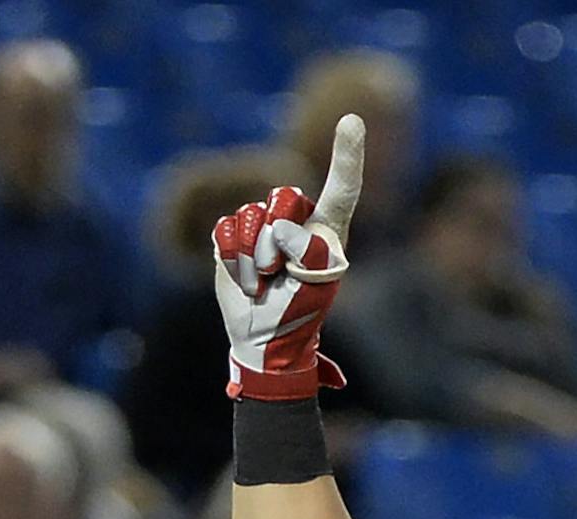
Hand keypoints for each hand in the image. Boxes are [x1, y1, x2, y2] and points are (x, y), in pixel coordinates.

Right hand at [213, 115, 363, 402]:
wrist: (264, 339)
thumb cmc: (299, 314)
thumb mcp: (316, 284)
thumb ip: (309, 251)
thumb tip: (281, 228)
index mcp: (326, 230)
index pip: (341, 189)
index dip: (346, 155)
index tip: (351, 121)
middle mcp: (296, 221)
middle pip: (283, 197)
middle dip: (276, 237)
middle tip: (280, 272)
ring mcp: (262, 226)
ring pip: (250, 215)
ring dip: (253, 257)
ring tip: (263, 282)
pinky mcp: (232, 235)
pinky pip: (225, 230)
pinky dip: (233, 261)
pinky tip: (245, 280)